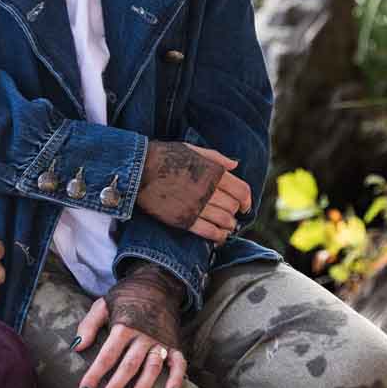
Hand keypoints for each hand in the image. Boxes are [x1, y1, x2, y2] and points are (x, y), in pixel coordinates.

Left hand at [71, 260, 187, 387]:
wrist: (159, 282)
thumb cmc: (126, 296)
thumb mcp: (103, 304)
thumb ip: (88, 325)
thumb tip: (76, 347)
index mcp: (124, 326)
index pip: (107, 355)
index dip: (95, 374)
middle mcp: (143, 335)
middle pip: (128, 365)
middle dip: (116, 386)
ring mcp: (161, 341)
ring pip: (152, 367)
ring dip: (144, 387)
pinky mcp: (175, 343)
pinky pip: (179, 363)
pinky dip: (177, 378)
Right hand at [136, 141, 250, 240]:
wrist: (138, 170)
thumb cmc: (165, 156)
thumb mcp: (192, 150)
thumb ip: (216, 158)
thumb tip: (235, 165)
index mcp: (213, 172)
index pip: (242, 191)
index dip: (247, 201)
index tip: (245, 206)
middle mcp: (208, 189)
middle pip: (233, 207)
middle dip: (235, 213)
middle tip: (231, 216)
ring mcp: (196, 206)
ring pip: (224, 221)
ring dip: (228, 226)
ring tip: (226, 227)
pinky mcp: (184, 219)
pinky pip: (209, 232)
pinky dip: (218, 237)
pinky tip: (218, 237)